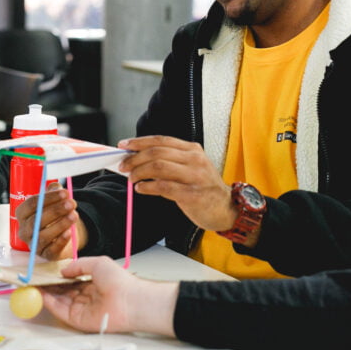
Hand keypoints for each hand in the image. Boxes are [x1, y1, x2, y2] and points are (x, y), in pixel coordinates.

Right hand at [16, 182, 86, 259]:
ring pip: (43, 236)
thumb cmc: (54, 215)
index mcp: (22, 214)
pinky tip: (69, 232)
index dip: (49, 198)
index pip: (31, 204)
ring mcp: (34, 244)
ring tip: (74, 215)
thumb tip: (56, 187)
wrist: (61, 234)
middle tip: (71, 203)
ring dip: (60, 224)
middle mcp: (24, 230)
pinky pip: (51, 250)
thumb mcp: (53, 201)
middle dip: (56, 210)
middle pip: (36, 220)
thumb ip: (53, 192)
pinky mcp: (45, 255)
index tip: (65, 193)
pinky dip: (60, 241)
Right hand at [40, 256, 177, 335]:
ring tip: (31, 284)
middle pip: (62, 291)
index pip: (70, 281)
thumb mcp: (97, 263)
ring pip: (58, 301)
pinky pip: (60, 311)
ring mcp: (81, 309)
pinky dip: (49, 303)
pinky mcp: (77, 320)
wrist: (129, 301)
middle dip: (48, 285)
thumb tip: (63, 270)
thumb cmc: (118, 280)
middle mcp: (85, 296)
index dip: (57, 276)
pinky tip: (40, 294)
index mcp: (92, 283)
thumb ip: (78, 265)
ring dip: (45, 293)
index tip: (44, 272)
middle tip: (33, 279)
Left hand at [118, 135, 235, 231]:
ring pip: (158, 167)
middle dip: (135, 158)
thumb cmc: (204, 188)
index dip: (140, 142)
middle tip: (123, 166)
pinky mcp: (192, 194)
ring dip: (139, 172)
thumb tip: (138, 159)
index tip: (124, 145)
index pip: (161, 140)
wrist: (226, 208)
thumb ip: (169, 161)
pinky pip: (163, 187)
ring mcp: (195, 177)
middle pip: (157, 152)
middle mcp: (194, 160)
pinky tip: (140, 189)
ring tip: (131, 178)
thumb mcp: (191, 168)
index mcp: (192, 150)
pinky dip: (147, 187)